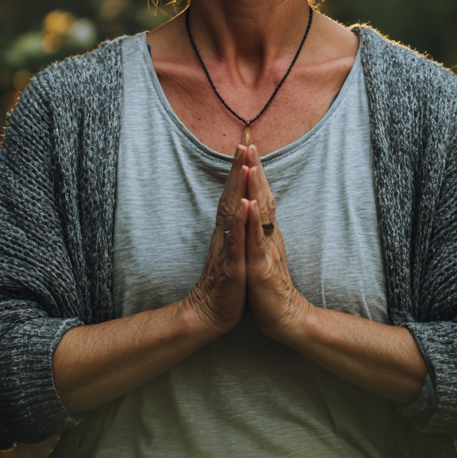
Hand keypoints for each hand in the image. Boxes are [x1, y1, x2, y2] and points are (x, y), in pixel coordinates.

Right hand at [183, 145, 249, 335]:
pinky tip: (245, 206)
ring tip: (245, 165)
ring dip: (239, 189)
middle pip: (231, 196)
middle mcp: (225, 234)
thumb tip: (239, 207)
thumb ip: (235, 228)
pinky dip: (241, 223)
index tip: (245, 146)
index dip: (239, 171)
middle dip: (238, 169)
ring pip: (233, 214)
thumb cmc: (227, 282)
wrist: (210, 314)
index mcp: (228, 231)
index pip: (234, 195)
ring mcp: (228, 249)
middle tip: (244, 143)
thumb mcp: (233, 250)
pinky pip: (236, 241)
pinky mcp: (232, 266)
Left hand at [244, 149, 312, 340]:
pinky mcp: (260, 266)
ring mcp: (265, 249)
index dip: (254, 171)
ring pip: (260, 214)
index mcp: (266, 231)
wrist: (284, 316)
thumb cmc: (270, 285)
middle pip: (261, 197)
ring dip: (255, 189)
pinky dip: (252, 221)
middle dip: (254, 169)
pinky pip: (256, 240)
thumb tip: (264, 204)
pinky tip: (248, 205)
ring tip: (249, 165)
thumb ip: (265, 226)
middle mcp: (268, 235)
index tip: (247, 147)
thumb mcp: (266, 251)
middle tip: (249, 144)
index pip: (260, 195)